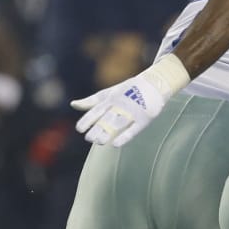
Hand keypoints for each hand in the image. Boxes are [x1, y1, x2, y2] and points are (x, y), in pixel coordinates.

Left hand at [72, 55, 189, 146]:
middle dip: (97, 128)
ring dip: (108, 133)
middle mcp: (120, 104)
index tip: (79, 129)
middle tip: (88, 138)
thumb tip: (73, 104)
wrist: (155, 84)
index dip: (88, 120)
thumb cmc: (129, 89)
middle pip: (106, 118)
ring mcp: (133, 111)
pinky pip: (133, 129)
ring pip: (118, 124)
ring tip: (99, 142)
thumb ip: (92, 101)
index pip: (97, 110)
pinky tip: (115, 144)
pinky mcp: (144, 118)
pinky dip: (125, 137)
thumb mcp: (109, 92)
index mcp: (111, 98)